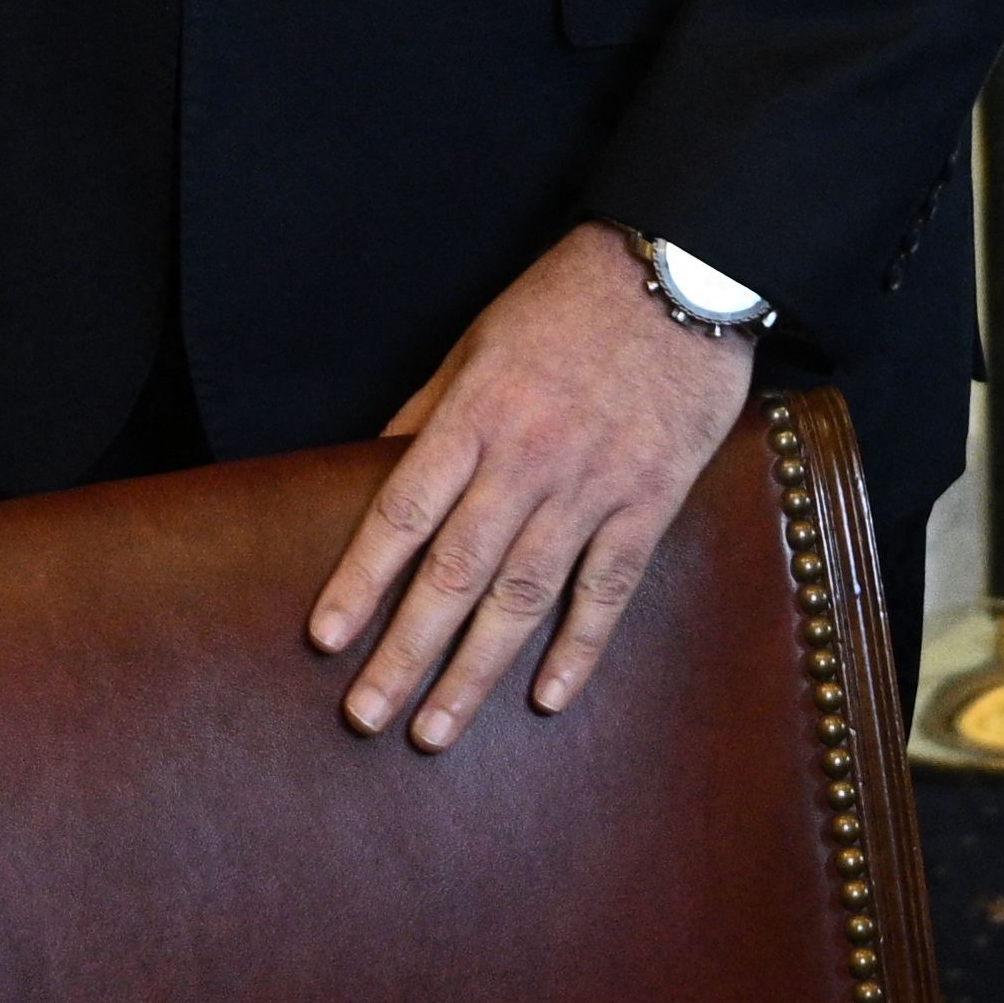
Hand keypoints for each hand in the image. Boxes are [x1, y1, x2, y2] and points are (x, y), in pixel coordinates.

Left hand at [313, 230, 759, 752]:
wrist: (679, 272)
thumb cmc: (567, 302)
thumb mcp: (476, 341)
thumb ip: (428, 413)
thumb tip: (373, 473)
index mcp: (475, 414)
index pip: (402, 514)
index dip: (360, 581)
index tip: (325, 638)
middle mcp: (528, 459)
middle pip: (455, 573)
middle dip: (405, 652)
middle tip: (366, 715)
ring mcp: (593, 487)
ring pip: (523, 597)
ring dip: (475, 671)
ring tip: (436, 730)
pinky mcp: (651, 502)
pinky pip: (608, 590)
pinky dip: (578, 649)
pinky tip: (546, 699)